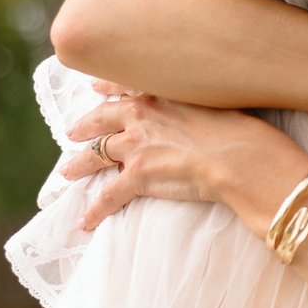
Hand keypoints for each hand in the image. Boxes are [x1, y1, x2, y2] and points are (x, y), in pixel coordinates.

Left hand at [63, 92, 278, 229]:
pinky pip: (108, 196)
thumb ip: (197, 102)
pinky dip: (96, 209)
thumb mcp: (217, 101)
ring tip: (68, 172)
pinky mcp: (136, 176)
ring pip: (96, 155)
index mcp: (159, 94)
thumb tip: (204, 110)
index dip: (106, 88)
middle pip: (101, 120)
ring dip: (80, 165)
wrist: (239, 156)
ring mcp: (135, 146)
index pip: (124, 87)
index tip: (95, 88)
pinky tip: (86, 221)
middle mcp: (141, 116)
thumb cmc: (239, 130)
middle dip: (85, 127)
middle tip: (72, 133)